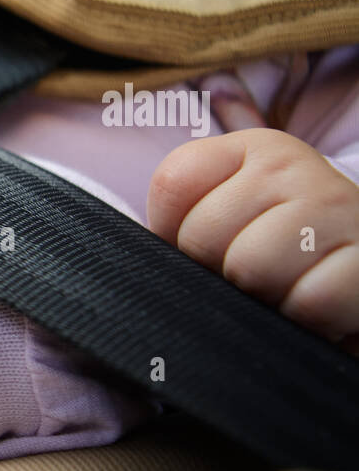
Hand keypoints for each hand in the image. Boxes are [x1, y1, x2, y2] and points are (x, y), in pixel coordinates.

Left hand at [147, 128, 358, 351]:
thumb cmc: (288, 252)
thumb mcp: (240, 218)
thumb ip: (189, 222)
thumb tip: (136, 262)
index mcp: (254, 151)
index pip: (173, 182)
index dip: (174, 232)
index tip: (207, 250)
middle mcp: (295, 167)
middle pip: (202, 235)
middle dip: (218, 273)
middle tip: (255, 278)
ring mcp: (334, 207)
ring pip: (249, 267)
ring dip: (261, 299)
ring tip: (286, 291)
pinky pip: (307, 301)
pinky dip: (305, 320)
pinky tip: (316, 309)